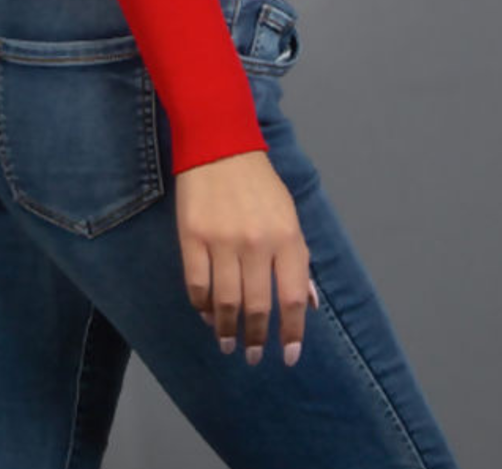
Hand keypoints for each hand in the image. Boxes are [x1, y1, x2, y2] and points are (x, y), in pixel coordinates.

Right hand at [175, 149, 319, 365]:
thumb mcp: (290, 216)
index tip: (289, 356)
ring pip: (225, 302)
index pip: (293, 297)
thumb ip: (299, 259)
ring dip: (226, 329)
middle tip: (254, 356)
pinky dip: (201, 305)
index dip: (292, 333)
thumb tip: (309, 304)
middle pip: (258, 306)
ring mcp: (222, 241)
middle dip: (257, 338)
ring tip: (227, 343)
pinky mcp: (192, 237)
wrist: (220, 145)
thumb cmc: (260, 183)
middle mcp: (256, 243)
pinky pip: (196, 284)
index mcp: (286, 237)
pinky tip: (206, 314)